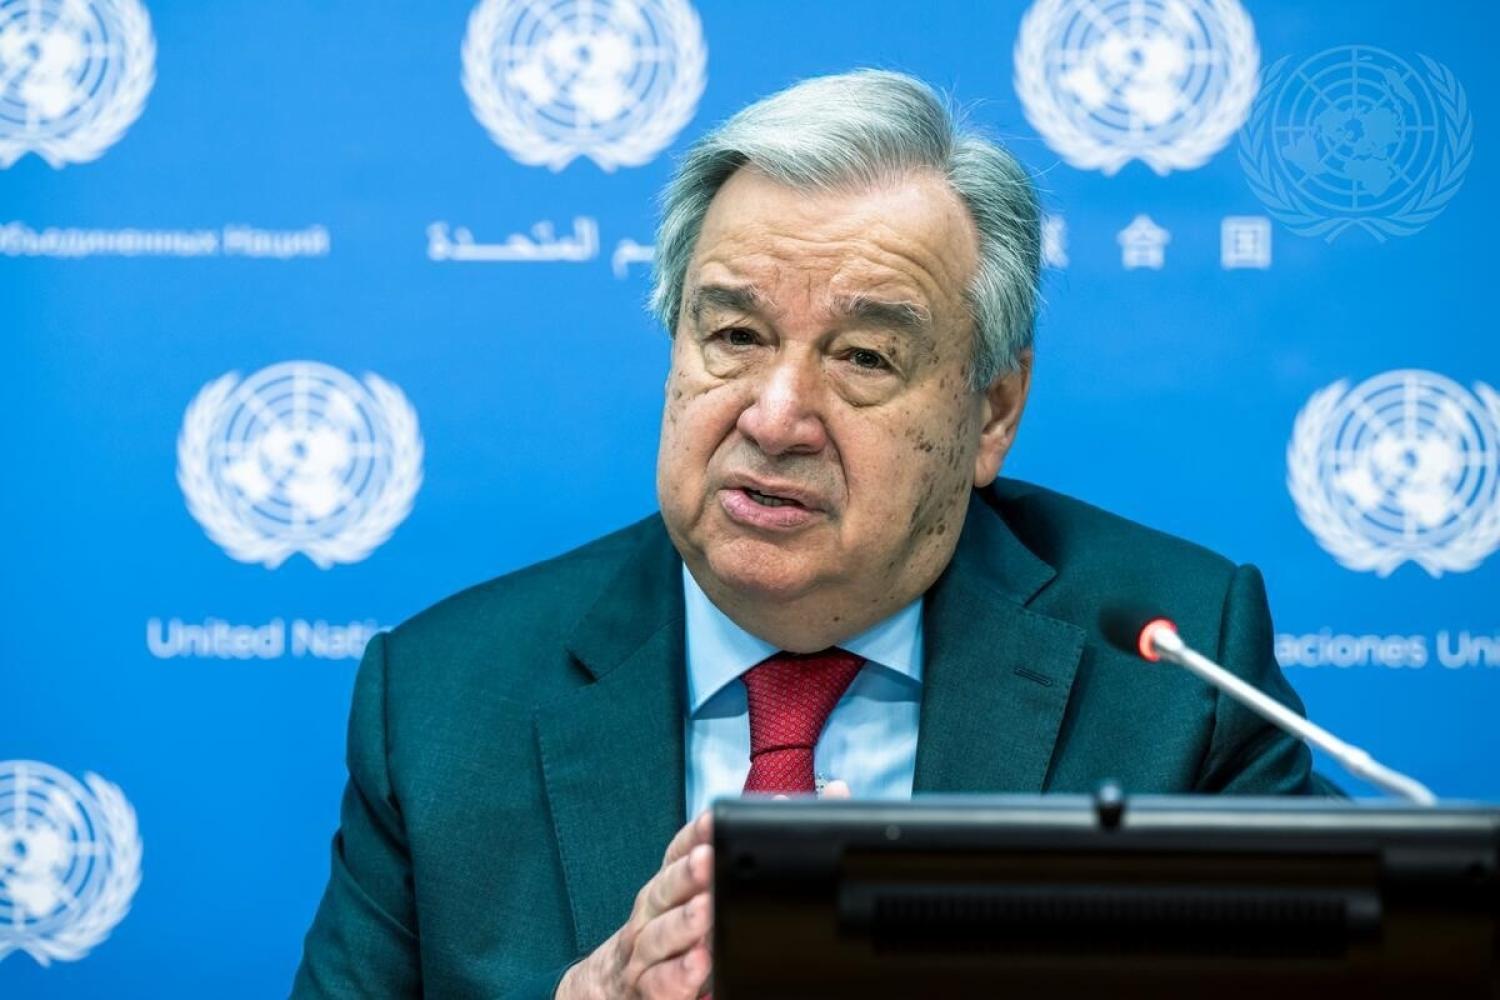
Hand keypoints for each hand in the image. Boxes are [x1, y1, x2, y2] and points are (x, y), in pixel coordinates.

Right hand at [556, 810, 713, 999]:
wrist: (608, 986)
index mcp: (664, 888)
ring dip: (682, 922)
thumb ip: (712, 880)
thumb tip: (763, 831)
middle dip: (686, 873)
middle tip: (707, 859)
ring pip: (659, 935)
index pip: (677, 854)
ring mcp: (642, 954)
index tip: (714, 820)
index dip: (695, 835)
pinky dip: (679, 973)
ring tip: (705, 910)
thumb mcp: (679, 905)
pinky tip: (699, 963)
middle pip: (665, 890)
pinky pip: (661, 982)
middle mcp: (648, 915)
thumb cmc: (661, 940)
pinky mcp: (646, 991)